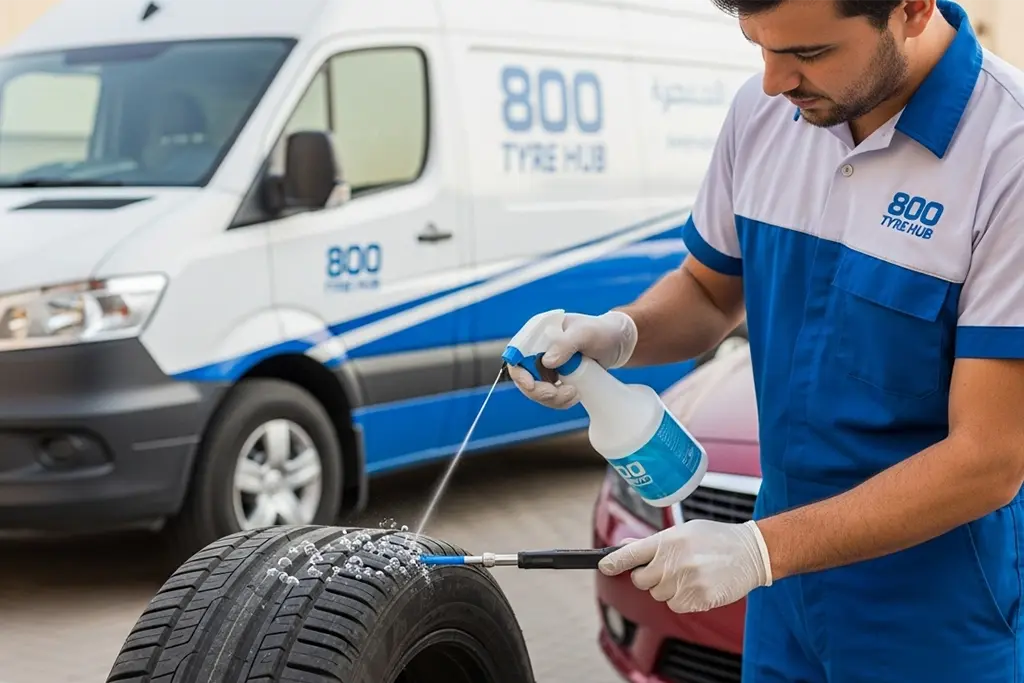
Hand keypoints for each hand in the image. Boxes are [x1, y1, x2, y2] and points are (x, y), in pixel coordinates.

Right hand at [507, 310, 637, 408]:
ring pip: (535, 389)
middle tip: (558, 394)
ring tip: (576, 394)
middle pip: (522, 376)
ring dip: (552, 398)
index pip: (516, 352)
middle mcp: (538, 347)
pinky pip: (549, 395)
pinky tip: (577, 395)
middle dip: (538, 391)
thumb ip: (566, 344)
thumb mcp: (586, 334)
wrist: (618, 343)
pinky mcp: (555, 377)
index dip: (518, 371)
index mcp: (539, 331)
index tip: (531, 385)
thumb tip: (546, 362)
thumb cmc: (602, 332)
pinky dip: (560, 400)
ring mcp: (545, 363)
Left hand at [598, 519, 772, 612]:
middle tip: (668, 568)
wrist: (751, 552)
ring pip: (658, 595)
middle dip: (649, 577)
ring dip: (668, 588)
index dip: (613, 561)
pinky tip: (697, 585)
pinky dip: (682, 599)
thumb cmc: (716, 538)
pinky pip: (675, 605)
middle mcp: (674, 561)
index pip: (631, 553)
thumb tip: (625, 546)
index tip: (603, 566)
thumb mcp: (684, 531)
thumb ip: (654, 541)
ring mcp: (685, 582)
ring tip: (689, 573)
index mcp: (668, 540)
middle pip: (641, 581)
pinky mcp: (698, 599)